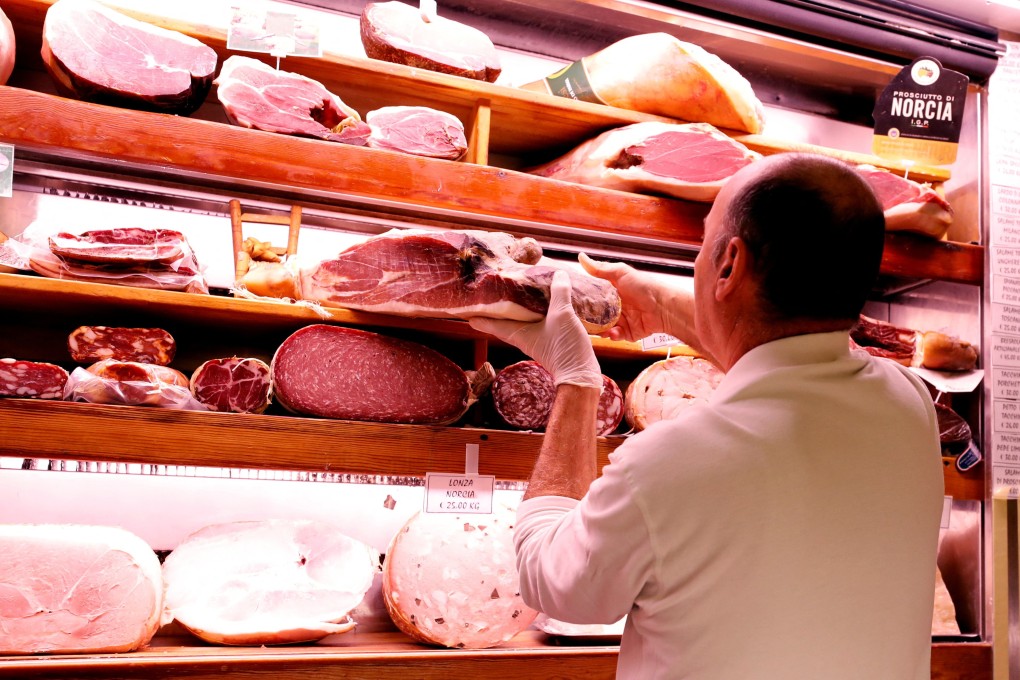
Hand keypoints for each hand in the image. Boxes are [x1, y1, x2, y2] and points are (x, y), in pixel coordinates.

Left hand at [469, 270, 601, 388]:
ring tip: (514, 294)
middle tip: (488, 296)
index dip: (480, 318)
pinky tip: (543, 303)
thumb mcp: (561, 315)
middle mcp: (524, 337)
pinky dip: (536, 312)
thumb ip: (559, 292)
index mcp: (519, 334)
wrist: (581, 374)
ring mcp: (537, 339)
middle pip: (505, 322)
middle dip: (497, 310)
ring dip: (517, 309)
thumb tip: (557, 273)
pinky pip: (538, 322)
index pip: (493, 324)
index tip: (464, 312)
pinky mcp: (550, 339)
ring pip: (522, 321)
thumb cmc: (564, 348)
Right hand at [579, 253, 699, 349]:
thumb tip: (581, 257)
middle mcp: (614, 307)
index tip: (570, 301)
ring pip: (603, 328)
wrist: (663, 306)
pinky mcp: (627, 333)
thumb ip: (599, 268)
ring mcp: (621, 321)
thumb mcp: (620, 273)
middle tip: (579, 320)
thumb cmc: (643, 286)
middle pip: (595, 315)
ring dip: (599, 330)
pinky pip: (615, 336)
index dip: (581, 299)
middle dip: (587, 319)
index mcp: (611, 292)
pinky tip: (613, 333)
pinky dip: (613, 335)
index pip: (591, 296)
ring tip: (596, 329)